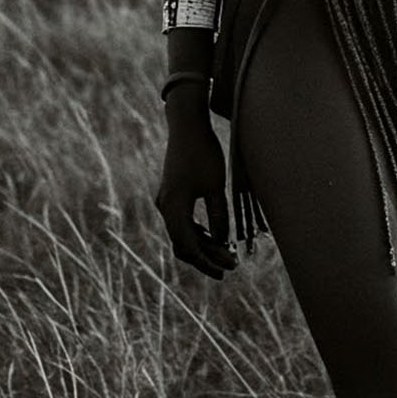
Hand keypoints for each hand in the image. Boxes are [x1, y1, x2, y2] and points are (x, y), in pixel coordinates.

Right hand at [155, 111, 237, 279]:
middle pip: (183, 244)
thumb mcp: (216, 186)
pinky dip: (198, 233)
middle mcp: (166, 207)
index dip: (207, 261)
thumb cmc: (204, 153)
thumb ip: (218, 216)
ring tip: (227, 254)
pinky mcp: (173, 195)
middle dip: (206, 257)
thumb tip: (222, 242)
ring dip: (203, 246)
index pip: (188, 246)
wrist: (187, 126)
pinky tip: (216, 238)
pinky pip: (183, 222)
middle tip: (230, 267)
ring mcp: (167, 201)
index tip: (225, 270)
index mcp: (174, 207)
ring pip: (183, 234)